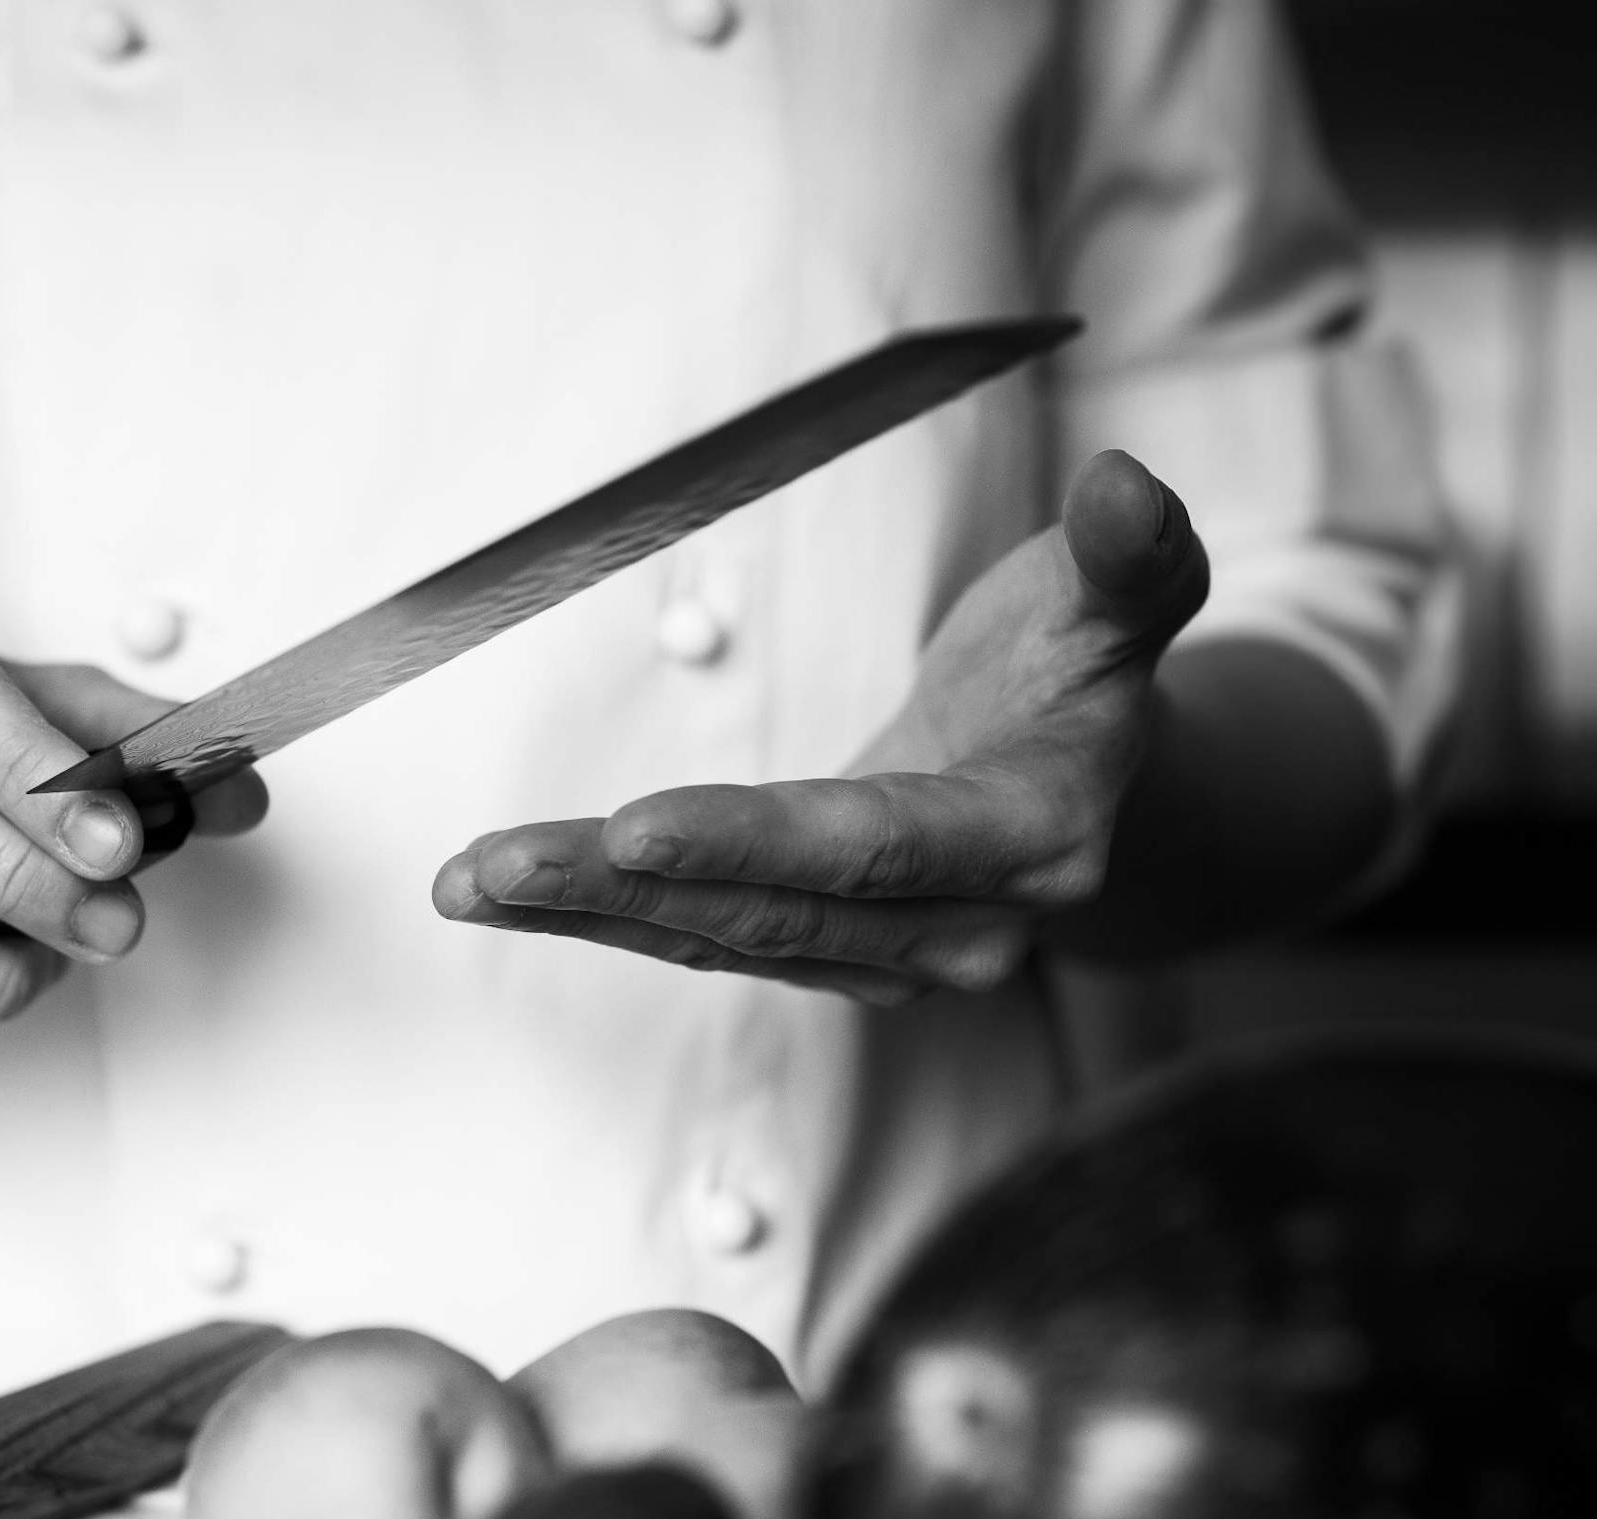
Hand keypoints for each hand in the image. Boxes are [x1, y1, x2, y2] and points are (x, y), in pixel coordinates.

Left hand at [435, 450, 1207, 1002]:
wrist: (1088, 780)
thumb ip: (1130, 552)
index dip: (756, 838)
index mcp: (1032, 836)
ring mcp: (887, 958)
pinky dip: (599, 914)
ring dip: (586, 912)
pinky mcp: (822, 954)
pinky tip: (502, 894)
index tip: (637, 825)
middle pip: (774, 910)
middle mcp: (959, 926)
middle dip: (626, 887)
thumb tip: (1128, 482)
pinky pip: (696, 936)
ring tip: (466, 881)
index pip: (876, 846)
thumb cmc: (1083, 666)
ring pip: (717, 936)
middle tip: (495, 864)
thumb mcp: (1124, 597)